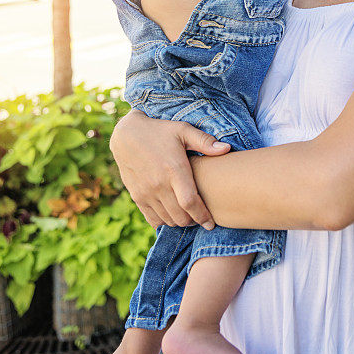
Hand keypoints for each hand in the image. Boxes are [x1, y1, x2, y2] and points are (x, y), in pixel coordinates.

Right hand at [109, 110, 230, 228]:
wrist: (127, 135)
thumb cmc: (160, 131)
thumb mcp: (183, 130)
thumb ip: (205, 142)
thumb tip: (227, 149)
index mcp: (174, 169)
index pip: (190, 202)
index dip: (202, 216)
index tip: (211, 223)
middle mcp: (159, 184)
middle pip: (181, 216)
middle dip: (194, 221)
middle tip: (202, 218)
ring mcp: (146, 192)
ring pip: (168, 220)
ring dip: (180, 222)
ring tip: (189, 215)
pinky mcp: (137, 196)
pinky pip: (153, 219)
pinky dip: (164, 221)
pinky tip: (172, 215)